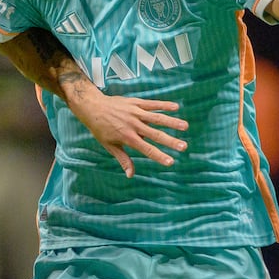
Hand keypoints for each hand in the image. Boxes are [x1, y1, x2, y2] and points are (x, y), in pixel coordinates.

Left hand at [66, 92, 187, 177]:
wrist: (93, 107)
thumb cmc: (101, 129)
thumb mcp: (110, 146)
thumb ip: (123, 159)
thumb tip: (130, 175)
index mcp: (128, 138)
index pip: (147, 149)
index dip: (159, 156)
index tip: (170, 162)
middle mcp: (134, 125)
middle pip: (155, 135)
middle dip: (170, 141)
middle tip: (184, 147)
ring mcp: (136, 113)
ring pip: (157, 118)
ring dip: (172, 122)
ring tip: (185, 126)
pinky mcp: (136, 103)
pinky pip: (152, 104)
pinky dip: (164, 105)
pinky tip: (176, 107)